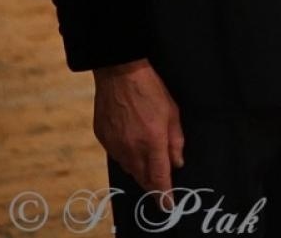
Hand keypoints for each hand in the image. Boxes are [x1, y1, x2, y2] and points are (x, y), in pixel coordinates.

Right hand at [93, 60, 183, 193]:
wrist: (119, 75)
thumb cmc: (151, 91)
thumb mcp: (172, 114)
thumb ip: (175, 141)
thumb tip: (177, 163)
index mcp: (152, 142)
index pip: (159, 177)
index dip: (164, 194)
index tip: (167, 206)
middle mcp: (131, 148)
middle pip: (142, 177)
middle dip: (152, 186)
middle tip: (160, 190)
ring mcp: (114, 145)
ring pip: (128, 168)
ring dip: (139, 172)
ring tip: (148, 171)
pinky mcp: (103, 138)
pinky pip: (116, 156)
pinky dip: (127, 158)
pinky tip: (133, 151)